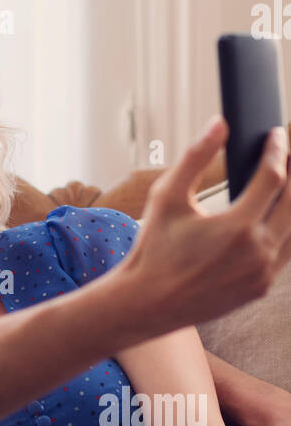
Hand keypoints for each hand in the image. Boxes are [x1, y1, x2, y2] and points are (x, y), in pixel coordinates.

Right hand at [120, 118, 290, 334]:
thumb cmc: (154, 247)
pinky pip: (286, 252)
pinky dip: (285, 229)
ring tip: (284, 181)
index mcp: (237, 227)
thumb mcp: (167, 197)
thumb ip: (196, 157)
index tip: (277, 135)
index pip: (273, 177)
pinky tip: (276, 214)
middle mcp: (257, 252)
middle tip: (285, 154)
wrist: (148, 302)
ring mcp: (263, 273)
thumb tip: (219, 123)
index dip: (278, 150)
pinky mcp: (261, 287)